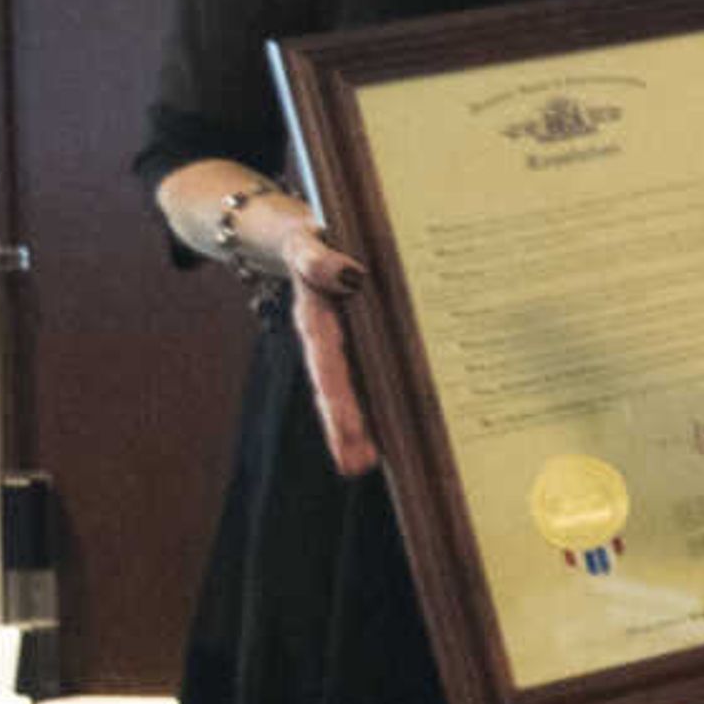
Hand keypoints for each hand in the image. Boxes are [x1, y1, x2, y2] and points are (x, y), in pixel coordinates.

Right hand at [286, 257, 380, 476]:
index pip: (327, 366)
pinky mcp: (361, 342)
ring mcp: (345, 345)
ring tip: (366, 465)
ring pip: (354, 388)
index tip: (348, 433)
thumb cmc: (311, 241)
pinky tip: (400, 429)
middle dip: (347, 427)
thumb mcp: (308, 242)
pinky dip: (383, 400)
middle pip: (337, 390)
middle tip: (356, 466)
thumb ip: (317, 258)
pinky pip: (374, 374)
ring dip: (363, 425)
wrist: (303, 237)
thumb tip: (348, 275)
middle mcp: (329, 340)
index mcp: (316, 321)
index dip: (338, 400)